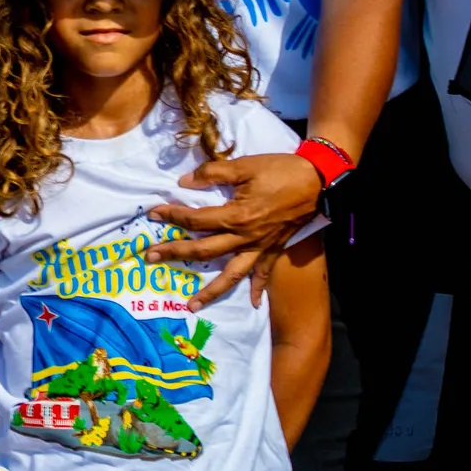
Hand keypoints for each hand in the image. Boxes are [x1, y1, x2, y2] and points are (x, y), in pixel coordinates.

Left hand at [148, 152, 322, 306]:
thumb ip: (212, 173)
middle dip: (175, 254)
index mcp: (237, 216)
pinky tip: (254, 303)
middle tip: (150, 258)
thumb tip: (185, 183)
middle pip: (204, 250)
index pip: (195, 220)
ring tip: (191, 305)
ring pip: (232, 274)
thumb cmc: (282, 170)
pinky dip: (259, 288)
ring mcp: (261, 246)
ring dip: (211, 291)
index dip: (172, 215)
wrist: (320, 179)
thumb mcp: (244, 165)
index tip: (152, 214)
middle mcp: (246, 237)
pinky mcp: (275, 248)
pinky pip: (264, 273)